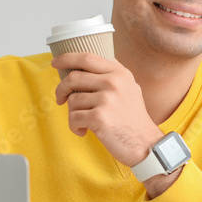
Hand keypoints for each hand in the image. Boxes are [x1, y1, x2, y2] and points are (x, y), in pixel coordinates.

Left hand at [52, 52, 162, 166]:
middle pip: (73, 77)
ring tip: (83, 122)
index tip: (55, 63)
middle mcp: (114, 83)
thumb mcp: (130, 88)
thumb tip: (84, 65)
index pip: (87, 57)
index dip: (66, 58)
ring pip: (72, 100)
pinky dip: (74, 126)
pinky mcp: (100, 117)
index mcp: (119, 73)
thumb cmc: (133, 119)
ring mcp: (107, 99)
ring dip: (72, 113)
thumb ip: (111, 75)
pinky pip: (73, 117)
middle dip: (61, 89)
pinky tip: (83, 131)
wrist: (145, 144)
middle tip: (60, 99)